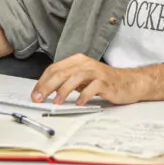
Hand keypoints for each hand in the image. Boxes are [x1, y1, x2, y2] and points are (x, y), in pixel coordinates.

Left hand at [31, 54, 147, 105]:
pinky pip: (92, 88)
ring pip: (75, 77)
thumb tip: (46, 91)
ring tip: (56, 102)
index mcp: (77, 61)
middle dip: (47, 86)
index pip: (54, 68)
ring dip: (63, 90)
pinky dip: (83, 96)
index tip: (35, 94)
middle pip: (62, 72)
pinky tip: (78, 103)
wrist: (128, 82)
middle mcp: (86, 63)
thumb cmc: (103, 81)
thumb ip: (67, 81)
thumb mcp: (82, 79)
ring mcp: (96, 72)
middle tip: (39, 98)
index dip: (42, 81)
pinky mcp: (106, 82)